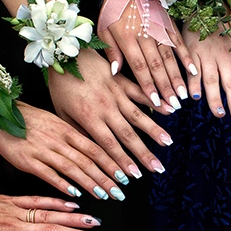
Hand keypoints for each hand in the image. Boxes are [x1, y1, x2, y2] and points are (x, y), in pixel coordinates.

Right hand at [0, 104, 130, 201]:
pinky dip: (63, 184)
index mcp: (67, 129)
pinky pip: (48, 174)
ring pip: (72, 168)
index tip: (126, 175)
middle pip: (88, 160)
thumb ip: (75, 137)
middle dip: (106, 177)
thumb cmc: (31, 121)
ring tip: (104, 195)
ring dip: (90, 183)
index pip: (96, 147)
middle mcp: (59, 140)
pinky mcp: (28, 161)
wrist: (0, 117)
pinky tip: (75, 194)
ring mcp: (43, 150)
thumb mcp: (56, 122)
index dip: (112, 162)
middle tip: (120, 192)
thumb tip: (96, 150)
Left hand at [48, 48, 168, 175]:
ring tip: (168, 143)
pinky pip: (141, 92)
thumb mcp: (62, 112)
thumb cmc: (60, 85)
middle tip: (157, 168)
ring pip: (138, 115)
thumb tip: (93, 152)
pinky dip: (156, 101)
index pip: (109, 145)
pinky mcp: (121, 81)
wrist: (63, 54)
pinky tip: (170, 110)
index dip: (122, 161)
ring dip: (154, 131)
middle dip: (143, 153)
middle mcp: (105, 108)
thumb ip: (79, 132)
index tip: (134, 176)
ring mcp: (116, 93)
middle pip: (128, 135)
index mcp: (89, 118)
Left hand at [100, 0, 194, 111]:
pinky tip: (193, 71)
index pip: (139, 68)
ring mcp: (159, 30)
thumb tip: (116, 73)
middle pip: (157, 67)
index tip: (156, 103)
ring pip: (169, 59)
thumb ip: (111, 50)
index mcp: (127, 38)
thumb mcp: (103, 27)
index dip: (148, 86)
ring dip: (177, 78)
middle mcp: (145, 36)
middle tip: (174, 106)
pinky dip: (186, 58)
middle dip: (166, 88)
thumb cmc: (113, 4)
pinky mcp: (168, 24)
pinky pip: (179, 43)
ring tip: (183, 95)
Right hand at [184, 18, 230, 125]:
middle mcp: (224, 58)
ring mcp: (207, 56)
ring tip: (220, 114)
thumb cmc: (229, 23)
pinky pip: (191, 70)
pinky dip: (192, 82)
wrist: (207, 4)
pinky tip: (194, 96)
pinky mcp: (191, 52)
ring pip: (212, 80)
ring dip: (215, 98)